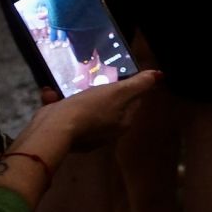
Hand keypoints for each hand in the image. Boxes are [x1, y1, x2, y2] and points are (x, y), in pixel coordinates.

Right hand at [37, 69, 162, 150]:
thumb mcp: (120, 92)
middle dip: (103, 93)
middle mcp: (107, 133)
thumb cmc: (91, 108)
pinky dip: (59, 104)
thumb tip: (160, 75)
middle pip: (111, 107)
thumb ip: (140, 84)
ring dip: (78, 98)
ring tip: (72, 85)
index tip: (120, 77)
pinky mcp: (65, 135)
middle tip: (96, 79)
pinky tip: (51, 93)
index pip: (133, 102)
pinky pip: (66, 115)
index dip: (129, 89)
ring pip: (86, 111)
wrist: (55, 129)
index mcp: (123, 123)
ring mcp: (86, 135)